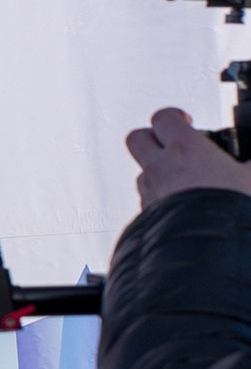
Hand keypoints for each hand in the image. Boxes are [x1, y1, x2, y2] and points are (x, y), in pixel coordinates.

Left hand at [127, 107, 250, 207]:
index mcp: (185, 150)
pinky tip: (181, 205)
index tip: (187, 121)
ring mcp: (149, 192)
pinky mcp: (146, 215)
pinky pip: (147, 199)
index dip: (174, 116)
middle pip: (137, 138)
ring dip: (158, 171)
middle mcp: (159, 168)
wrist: (208, 252)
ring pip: (142, 171)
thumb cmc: (230, 210)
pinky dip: (160, 197)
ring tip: (184, 180)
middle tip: (173, 145)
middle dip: (152, 137)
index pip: (164, 117)